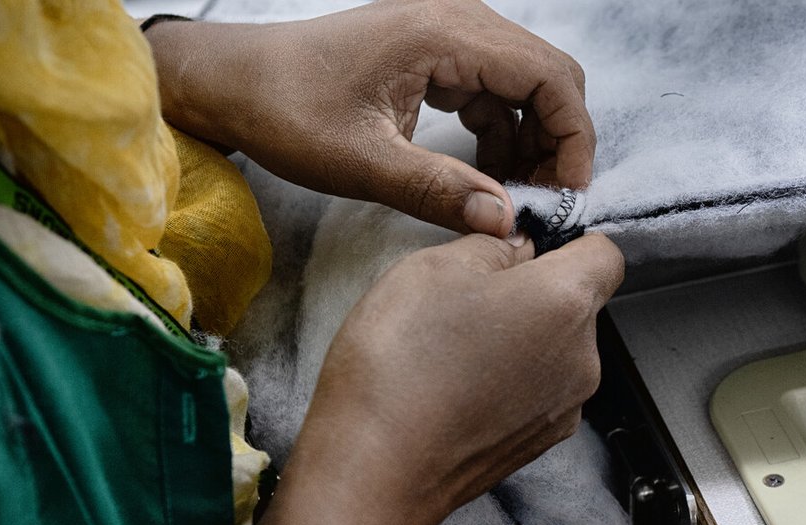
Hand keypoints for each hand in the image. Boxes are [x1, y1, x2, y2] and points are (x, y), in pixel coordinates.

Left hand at [148, 0, 595, 237]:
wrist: (234, 82)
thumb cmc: (284, 109)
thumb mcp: (360, 161)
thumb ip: (438, 190)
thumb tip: (506, 221)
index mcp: (444, 34)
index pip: (550, 77)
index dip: (572, 139)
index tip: (565, 195)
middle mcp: (457, 22)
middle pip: (549, 77)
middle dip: (558, 143)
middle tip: (544, 203)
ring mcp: (449, 34)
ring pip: (527, 85)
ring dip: (531, 143)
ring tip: (512, 199)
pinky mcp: (438, 54)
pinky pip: (496, 91)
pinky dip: (503, 134)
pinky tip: (484, 177)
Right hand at [154, 233, 622, 524]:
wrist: (375, 472)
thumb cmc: (400, 363)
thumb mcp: (431, 267)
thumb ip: (489, 246)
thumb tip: (517, 250)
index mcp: (567, 302)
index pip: (606, 254)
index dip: (568, 242)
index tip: (523, 247)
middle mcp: (585, 358)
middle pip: (578, 304)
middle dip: (533, 292)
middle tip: (466, 299)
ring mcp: (566, 407)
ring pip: (556, 349)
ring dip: (519, 339)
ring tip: (452, 348)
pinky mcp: (540, 443)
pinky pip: (536, 391)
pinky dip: (507, 381)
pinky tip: (456, 386)